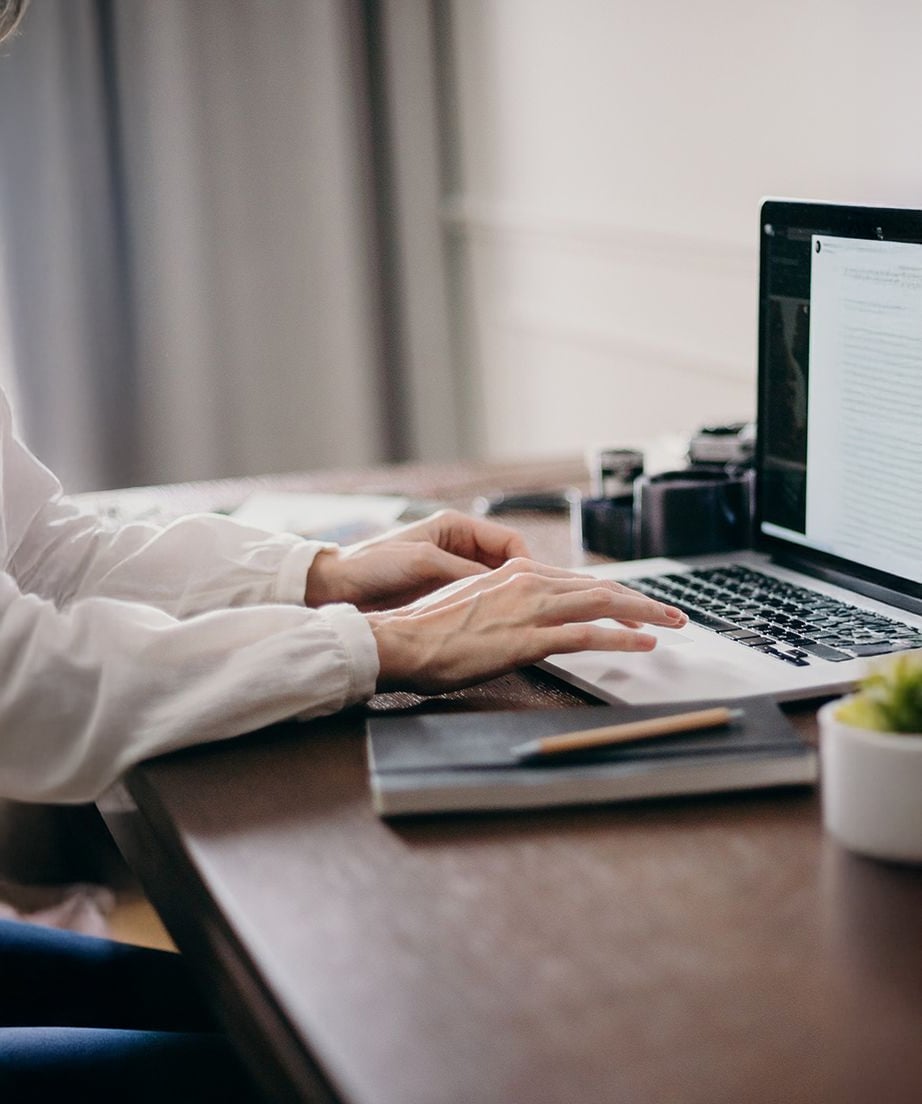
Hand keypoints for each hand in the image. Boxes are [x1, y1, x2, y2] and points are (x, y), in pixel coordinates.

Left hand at [304, 509, 529, 610]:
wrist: (337, 587)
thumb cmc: (373, 564)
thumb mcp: (423, 562)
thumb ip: (463, 570)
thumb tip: (500, 583)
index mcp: (456, 527)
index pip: (509, 541)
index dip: (526, 562)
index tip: (533, 586)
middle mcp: (458, 547)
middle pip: (506, 564)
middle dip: (521, 583)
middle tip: (533, 606)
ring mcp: (452, 571)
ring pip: (493, 585)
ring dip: (505, 599)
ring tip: (516, 618)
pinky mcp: (443, 593)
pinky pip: (475, 600)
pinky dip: (487, 610)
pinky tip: (492, 625)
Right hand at [366, 558, 687, 694]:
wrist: (403, 639)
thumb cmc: (429, 629)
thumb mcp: (471, 604)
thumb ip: (503, 604)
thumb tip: (520, 616)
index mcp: (515, 573)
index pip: (577, 580)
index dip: (613, 593)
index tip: (636, 604)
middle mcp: (528, 583)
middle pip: (599, 588)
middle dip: (641, 600)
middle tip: (672, 612)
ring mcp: (531, 609)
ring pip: (602, 604)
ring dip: (644, 613)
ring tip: (672, 623)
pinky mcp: (529, 639)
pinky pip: (587, 636)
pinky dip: (621, 638)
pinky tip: (644, 643)